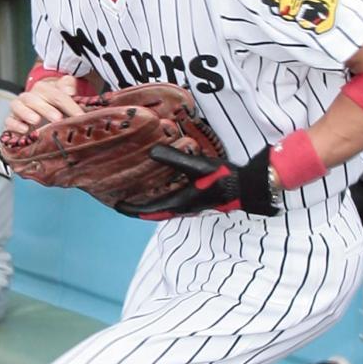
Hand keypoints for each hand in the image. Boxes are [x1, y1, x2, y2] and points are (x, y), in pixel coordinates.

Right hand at [5, 75, 84, 134]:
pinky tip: (24, 130)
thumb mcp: (64, 93)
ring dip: (26, 113)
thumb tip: (70, 90)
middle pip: (35, 99)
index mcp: (43, 88)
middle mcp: (29, 97)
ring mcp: (19, 108)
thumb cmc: (55, 103)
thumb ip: (68, 86)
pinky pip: (9, 121)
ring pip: (18, 106)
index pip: (56, 95)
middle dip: (46, 109)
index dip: (69, 105)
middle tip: (57, 118)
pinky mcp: (12, 121)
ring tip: (36, 120)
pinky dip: (15, 125)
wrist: (40, 110)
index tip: (79, 116)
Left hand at [116, 146, 276, 219]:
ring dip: (149, 203)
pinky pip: (173, 201)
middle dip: (137, 207)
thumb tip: (151, 152)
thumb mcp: (197, 165)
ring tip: (137, 193)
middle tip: (122, 199)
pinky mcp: (197, 199)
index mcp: (179, 203)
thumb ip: (174, 159)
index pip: (148, 210)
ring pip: (163, 207)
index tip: (116, 206)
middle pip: (153, 211)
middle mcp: (182, 207)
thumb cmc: (223, 179)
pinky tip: (162, 186)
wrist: (246, 188)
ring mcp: (190, 205)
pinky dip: (162, 196)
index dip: (131, 209)